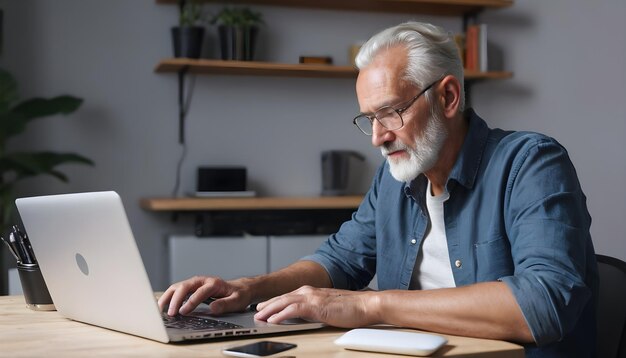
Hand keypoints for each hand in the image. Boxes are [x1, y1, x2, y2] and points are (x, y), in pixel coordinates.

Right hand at [158, 276, 251, 316]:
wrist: (240, 288)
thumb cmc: (238, 295)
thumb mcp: (237, 301)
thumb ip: (225, 304)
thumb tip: (212, 308)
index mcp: (214, 283)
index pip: (200, 292)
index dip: (191, 302)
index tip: (183, 312)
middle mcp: (203, 280)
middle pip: (185, 286)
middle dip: (176, 299)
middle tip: (171, 313)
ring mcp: (196, 282)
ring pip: (178, 286)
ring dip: (169, 297)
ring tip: (161, 309)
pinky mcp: (192, 287)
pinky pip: (178, 290)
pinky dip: (169, 296)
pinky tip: (164, 305)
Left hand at [254, 285, 378, 327]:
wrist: (366, 304)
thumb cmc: (353, 307)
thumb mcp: (329, 307)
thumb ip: (317, 308)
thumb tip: (307, 315)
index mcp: (313, 291)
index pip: (289, 296)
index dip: (275, 301)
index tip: (265, 307)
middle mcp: (309, 291)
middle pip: (282, 298)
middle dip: (268, 305)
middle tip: (256, 311)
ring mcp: (312, 297)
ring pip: (283, 302)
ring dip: (269, 310)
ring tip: (259, 316)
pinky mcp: (315, 306)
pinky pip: (292, 310)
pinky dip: (280, 315)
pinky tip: (272, 320)